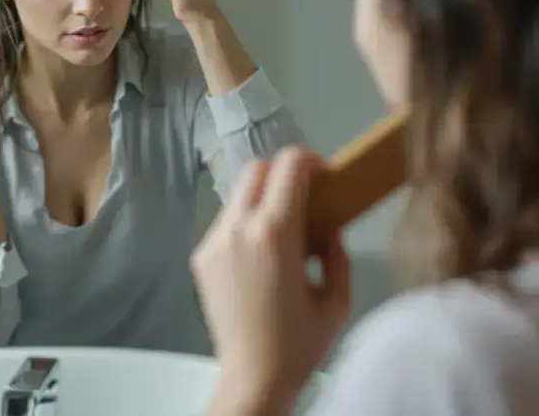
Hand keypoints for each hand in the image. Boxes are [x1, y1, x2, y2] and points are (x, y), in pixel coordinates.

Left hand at [192, 148, 351, 414]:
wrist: (252, 378)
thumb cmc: (299, 344)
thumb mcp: (337, 297)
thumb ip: (336, 250)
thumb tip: (328, 226)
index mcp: (275, 233)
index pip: (288, 165)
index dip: (310, 161)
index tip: (324, 176)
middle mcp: (238, 228)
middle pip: (257, 169)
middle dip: (284, 174)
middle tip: (306, 197)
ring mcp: (214, 242)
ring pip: (239, 195)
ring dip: (264, 199)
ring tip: (285, 233)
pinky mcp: (201, 257)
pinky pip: (226, 223)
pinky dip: (246, 225)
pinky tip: (262, 257)